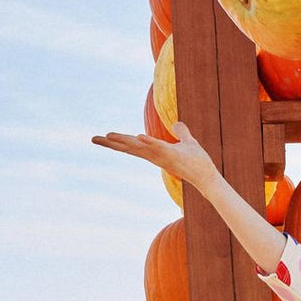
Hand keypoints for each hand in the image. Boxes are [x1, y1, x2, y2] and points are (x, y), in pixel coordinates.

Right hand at [92, 122, 218, 190]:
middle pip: (130, 148)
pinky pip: (158, 147)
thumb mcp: (188, 142)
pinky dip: (149, 142)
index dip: (118, 141)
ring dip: (125, 141)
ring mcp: (162, 156)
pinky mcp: (172, 156)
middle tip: (93, 139)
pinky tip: (139, 136)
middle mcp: (155, 155)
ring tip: (108, 135)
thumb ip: (182, 133)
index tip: (102, 137)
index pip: (133, 145)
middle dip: (112, 143)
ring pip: (140, 147)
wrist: (207, 176)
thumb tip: (177, 123)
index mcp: (155, 151)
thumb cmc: (197, 161)